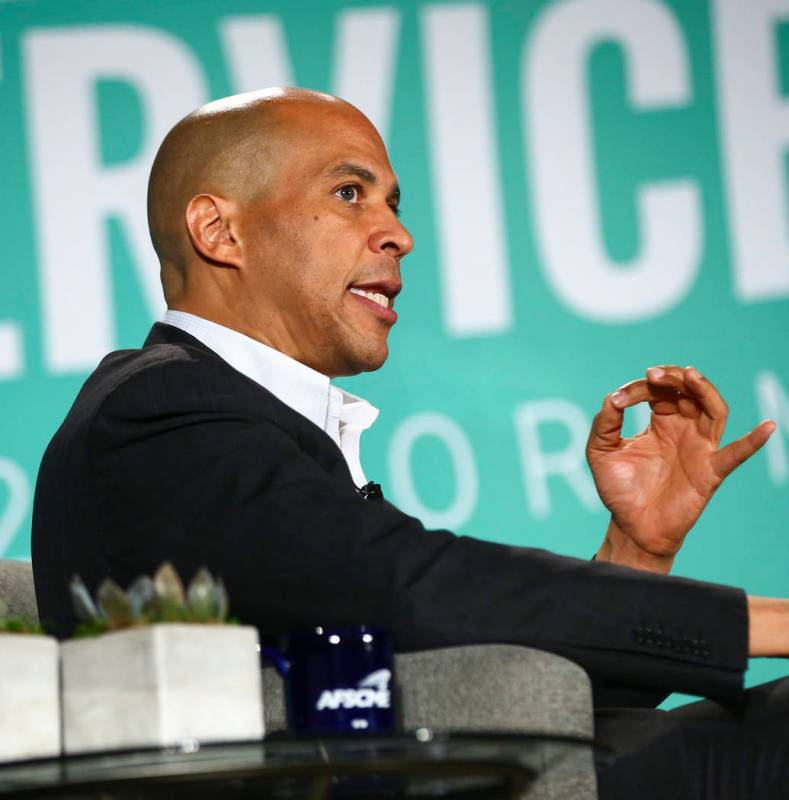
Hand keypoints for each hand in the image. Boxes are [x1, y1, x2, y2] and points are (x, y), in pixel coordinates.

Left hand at [588, 365, 774, 572]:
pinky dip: (752, 442)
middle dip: (674, 378)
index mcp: (660, 422)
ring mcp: (699, 449)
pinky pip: (736, 454)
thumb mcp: (600, 452)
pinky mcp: (709, 472)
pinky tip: (766, 427)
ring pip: (714, 410)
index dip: (638, 389)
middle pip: (690, 392)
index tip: (618, 401)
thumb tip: (611, 397)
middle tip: (653, 374)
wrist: (630, 526)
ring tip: (690, 375)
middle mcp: (684, 430)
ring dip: (704, 390)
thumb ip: (603, 424)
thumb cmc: (619, 488)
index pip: (658, 392)